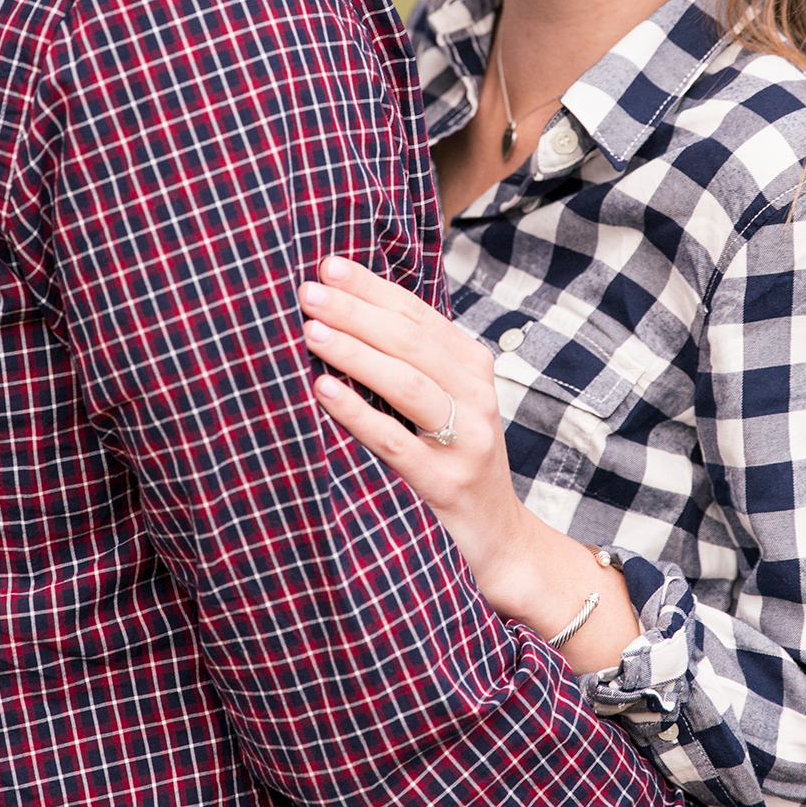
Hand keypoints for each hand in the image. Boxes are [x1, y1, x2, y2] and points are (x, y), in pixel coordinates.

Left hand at [299, 256, 640, 673]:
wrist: (498, 541)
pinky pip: (396, 442)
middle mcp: (476, 398)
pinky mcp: (446, 483)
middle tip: (308, 290)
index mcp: (473, 368)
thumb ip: (412, 362)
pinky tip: (324, 391)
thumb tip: (346, 310)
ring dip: (356, 352)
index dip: (373, 287)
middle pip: (412, 342)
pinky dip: (359, 413)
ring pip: (408, 384)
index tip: (327, 265)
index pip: (419, 315)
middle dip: (357, 310)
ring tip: (311, 331)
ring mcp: (465, 441)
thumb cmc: (454, 463)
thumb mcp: (446, 404)